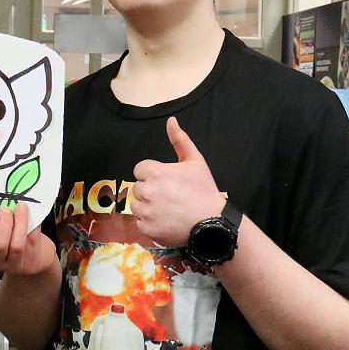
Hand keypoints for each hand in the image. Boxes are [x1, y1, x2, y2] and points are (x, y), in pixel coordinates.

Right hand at [0, 201, 57, 275]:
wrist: (30, 257)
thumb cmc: (8, 240)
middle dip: (2, 225)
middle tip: (4, 210)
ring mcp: (16, 261)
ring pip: (17, 245)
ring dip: (19, 222)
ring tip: (20, 207)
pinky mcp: (33, 257)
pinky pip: (32, 239)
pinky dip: (31, 223)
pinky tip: (29, 212)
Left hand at [131, 117, 223, 246]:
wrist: (212, 222)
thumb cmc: (204, 190)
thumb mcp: (195, 161)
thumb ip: (180, 140)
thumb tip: (171, 121)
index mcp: (154, 172)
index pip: (140, 170)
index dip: (152, 175)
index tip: (166, 182)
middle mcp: (146, 191)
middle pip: (137, 188)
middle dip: (149, 190)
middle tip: (169, 197)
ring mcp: (145, 212)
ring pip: (136, 205)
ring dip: (147, 207)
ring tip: (167, 209)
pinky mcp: (146, 229)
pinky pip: (140, 223)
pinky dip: (149, 223)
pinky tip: (166, 221)